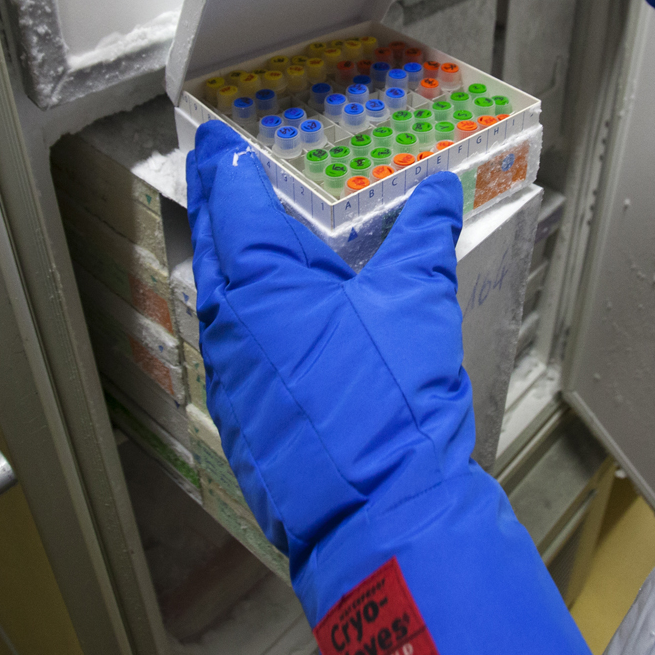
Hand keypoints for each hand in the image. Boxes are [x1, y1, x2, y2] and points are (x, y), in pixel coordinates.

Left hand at [186, 120, 607, 654]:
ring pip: (221, 309)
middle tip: (217, 177)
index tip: (213, 139)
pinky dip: (249, 325)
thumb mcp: (417, 302)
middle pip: (214, 253)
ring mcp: (232, 381)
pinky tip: (276, 331)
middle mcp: (230, 328)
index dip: (222, 166)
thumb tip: (441, 188)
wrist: (377, 515)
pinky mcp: (246, 424)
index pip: (231, 204)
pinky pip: (237, 355)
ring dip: (231, 271)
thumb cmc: (390, 398)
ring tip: (248, 247)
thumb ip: (424, 238)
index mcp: (261, 285)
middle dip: (216, 211)